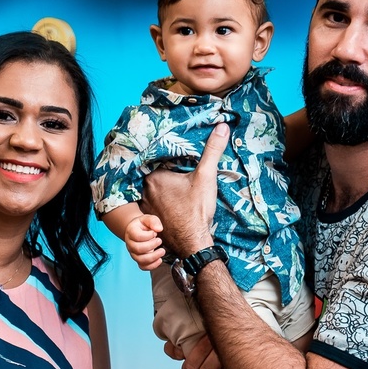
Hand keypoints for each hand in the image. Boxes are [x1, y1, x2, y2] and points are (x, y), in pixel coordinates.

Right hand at [125, 213, 164, 270]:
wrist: (138, 231)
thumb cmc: (143, 225)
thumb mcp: (148, 218)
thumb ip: (153, 221)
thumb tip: (159, 228)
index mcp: (131, 232)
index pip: (137, 236)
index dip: (148, 235)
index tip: (154, 233)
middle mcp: (130, 244)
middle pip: (138, 249)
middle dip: (152, 246)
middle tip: (159, 240)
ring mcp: (133, 253)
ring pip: (141, 259)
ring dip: (154, 256)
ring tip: (162, 251)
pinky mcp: (138, 260)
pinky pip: (143, 267)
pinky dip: (152, 266)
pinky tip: (159, 260)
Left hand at [142, 123, 227, 257]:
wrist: (193, 242)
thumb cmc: (197, 209)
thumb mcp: (206, 176)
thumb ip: (212, 150)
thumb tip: (222, 126)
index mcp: (154, 177)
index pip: (159, 161)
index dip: (171, 161)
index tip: (181, 162)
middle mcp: (144, 191)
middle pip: (155, 175)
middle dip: (167, 174)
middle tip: (181, 176)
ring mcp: (145, 207)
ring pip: (154, 191)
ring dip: (164, 190)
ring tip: (178, 191)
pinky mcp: (150, 219)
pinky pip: (153, 206)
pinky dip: (161, 204)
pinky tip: (174, 205)